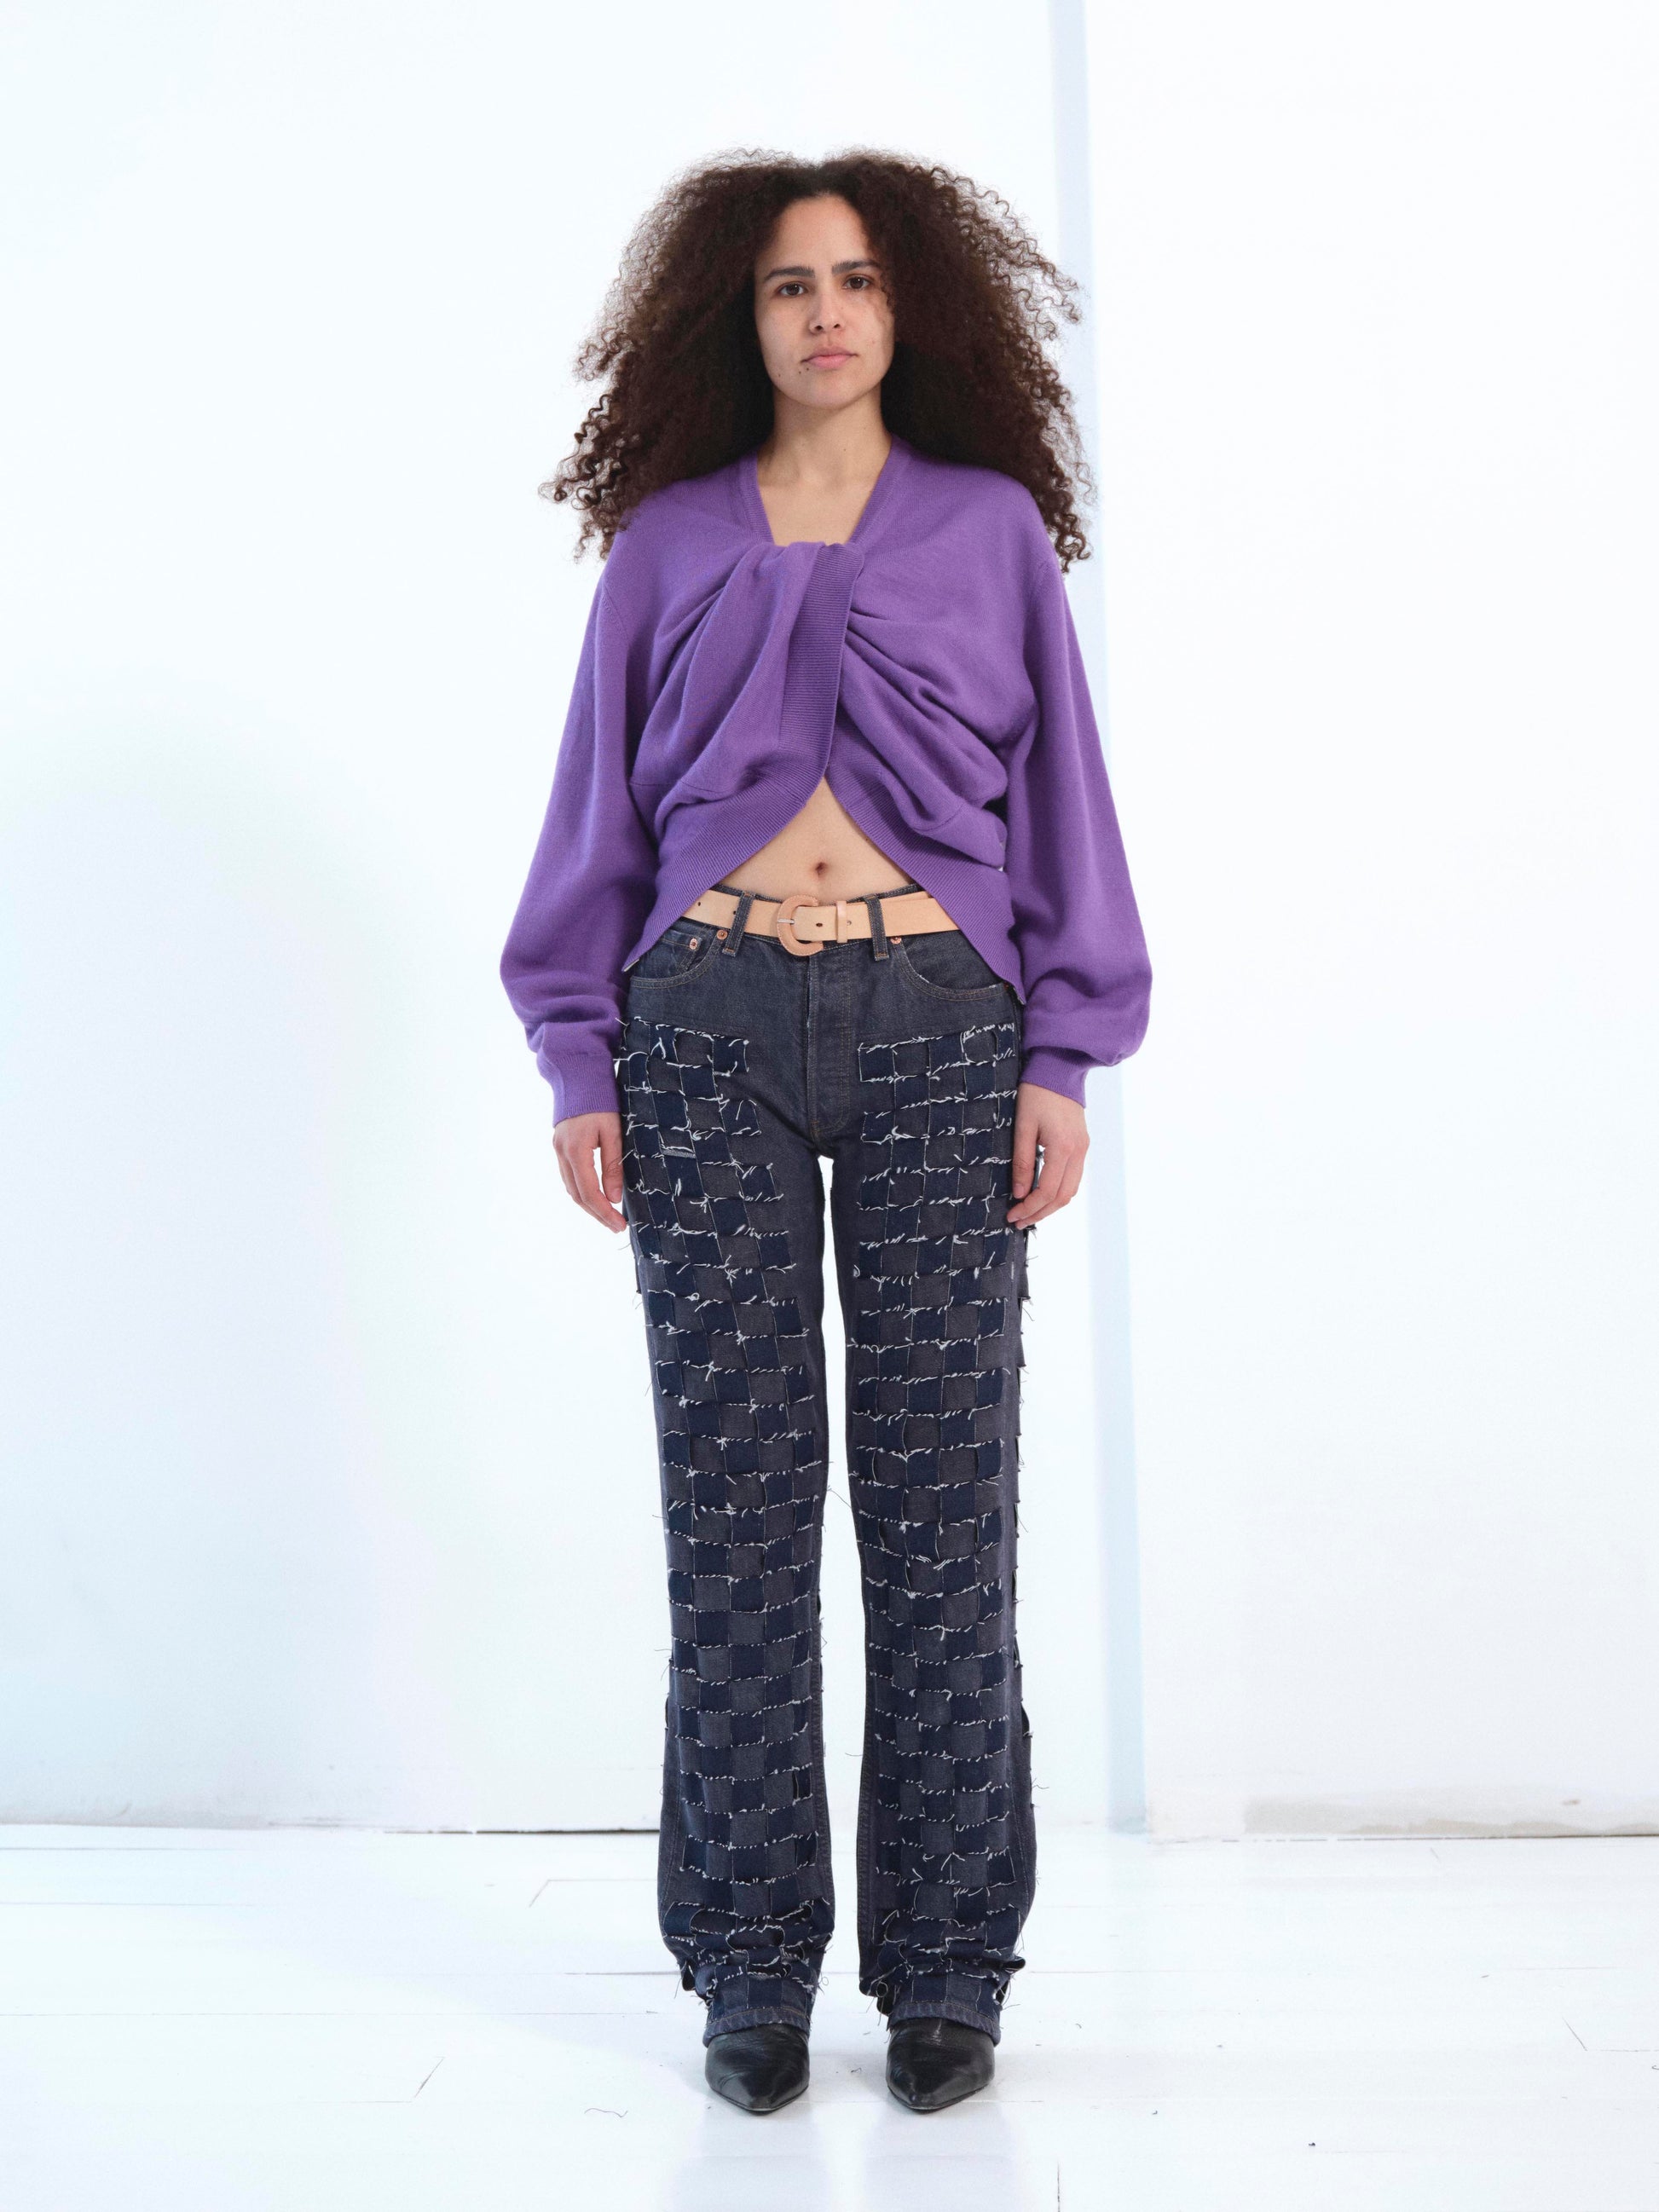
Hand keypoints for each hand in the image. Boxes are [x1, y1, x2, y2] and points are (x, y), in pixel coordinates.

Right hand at [553, 1110, 626, 1232]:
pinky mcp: (559, 1145)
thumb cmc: (600, 1098)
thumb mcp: (613, 1130)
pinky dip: (581, 1190)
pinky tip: (595, 1196)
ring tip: (608, 1216)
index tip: (620, 1225)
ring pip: (570, 1187)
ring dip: (588, 1205)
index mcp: (575, 1150)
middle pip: (577, 1195)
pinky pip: (568, 1176)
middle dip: (596, 1214)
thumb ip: (613, 1164)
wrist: (577, 1073)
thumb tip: (615, 1197)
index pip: (589, 1192)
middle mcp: (562, 1153)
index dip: (604, 1212)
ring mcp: (558, 1149)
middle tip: (616, 1227)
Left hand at [1008, 1081, 1088, 1227]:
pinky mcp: (1082, 1145)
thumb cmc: (1036, 1093)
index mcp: (1063, 1148)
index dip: (1029, 1208)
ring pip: (1070, 1190)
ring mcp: (1083, 1149)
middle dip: (1039, 1213)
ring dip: (1050, 1205)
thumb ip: (1022, 1162)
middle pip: (1062, 1197)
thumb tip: (1020, 1193)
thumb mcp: (1022, 1127)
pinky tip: (1041, 1193)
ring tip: (1028, 1211)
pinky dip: (1058, 1191)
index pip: (1047, 1191)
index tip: (1012, 1215)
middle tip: (1018, 1221)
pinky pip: (1073, 1177)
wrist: (1059, 1068)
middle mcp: (1078, 1152)